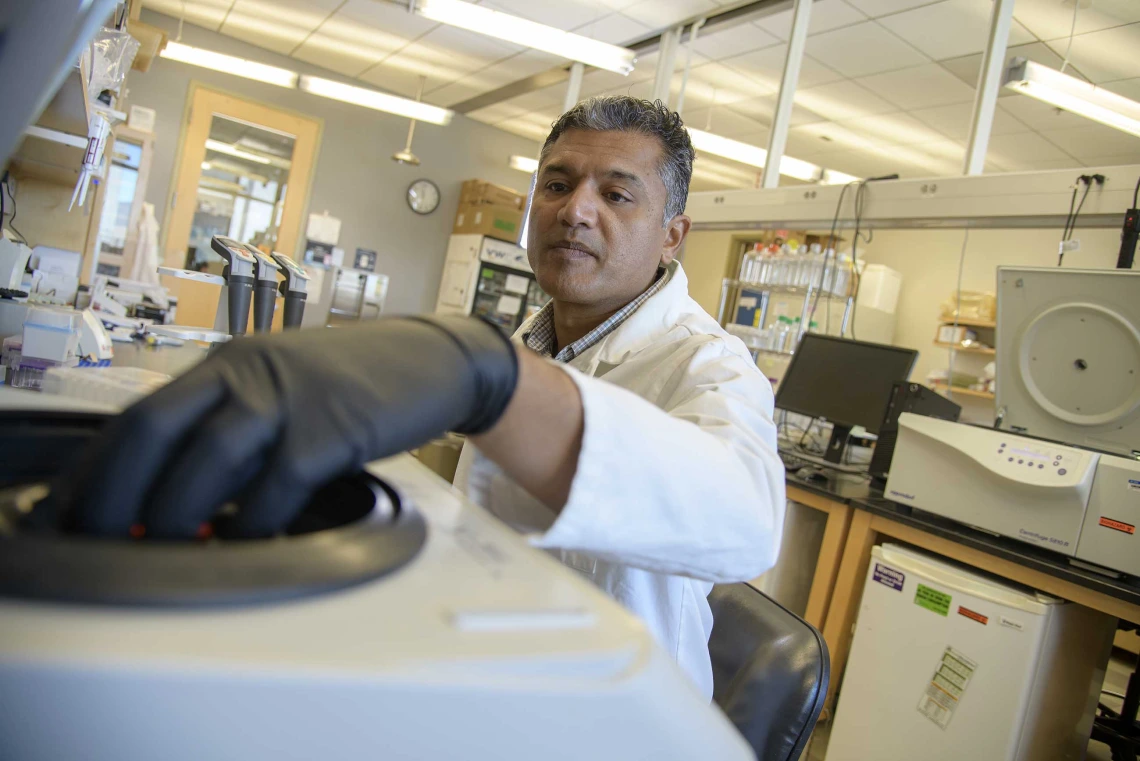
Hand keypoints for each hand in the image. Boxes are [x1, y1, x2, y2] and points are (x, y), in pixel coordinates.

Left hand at [51, 317, 516, 538]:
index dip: (98, 469)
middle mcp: (249, 373)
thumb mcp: (283, 389)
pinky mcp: (334, 429)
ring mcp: (292, 398)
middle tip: (100, 542)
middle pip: (155, 430)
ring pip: (209, 461)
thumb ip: (234, 429)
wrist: (433, 360)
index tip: (75, 513)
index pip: (140, 415)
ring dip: (177, 516)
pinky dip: (253, 525)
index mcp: (227, 364)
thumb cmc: (354, 383)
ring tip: (162, 551)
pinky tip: (245, 545)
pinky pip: (277, 488)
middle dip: (116, 495)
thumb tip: (177, 495)